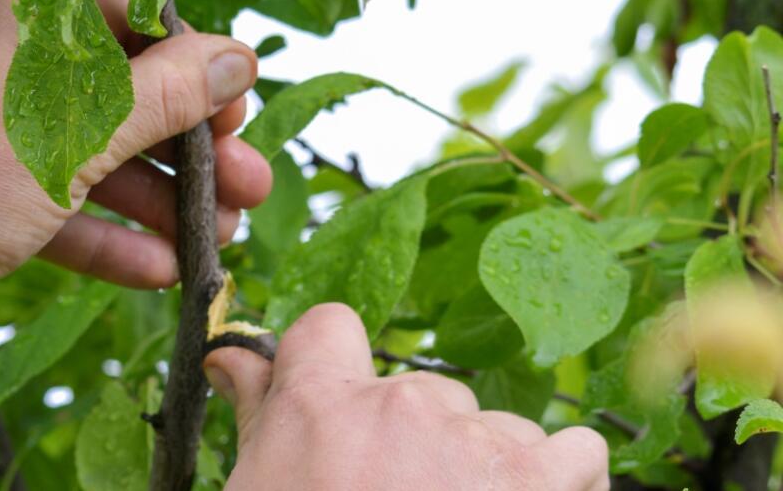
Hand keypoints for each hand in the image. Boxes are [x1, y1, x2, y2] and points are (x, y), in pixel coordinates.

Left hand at [0, 0, 270, 348]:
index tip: (235, 111)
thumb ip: (165, 92)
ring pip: (98, 156)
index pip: (131, 21)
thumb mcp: (77, 129)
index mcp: (23, 18)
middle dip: (193, 150)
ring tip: (219, 240)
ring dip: (162, 201)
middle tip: (249, 187)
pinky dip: (108, 235)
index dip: (195, 66)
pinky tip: (160, 269)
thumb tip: (236, 60)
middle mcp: (10, 65)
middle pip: (126, 97)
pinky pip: (59, 203)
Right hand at [204, 304, 609, 490]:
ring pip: (490, 426)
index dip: (332, 362)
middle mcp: (399, 405)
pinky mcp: (540, 480)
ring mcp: (474, 441)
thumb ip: (258, 415)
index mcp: (320, 405)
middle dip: (412, 444)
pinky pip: (575, 452)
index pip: (328, 328)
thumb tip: (227, 358)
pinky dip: (561, 481)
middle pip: (418, 393)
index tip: (340, 410)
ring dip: (480, 470)